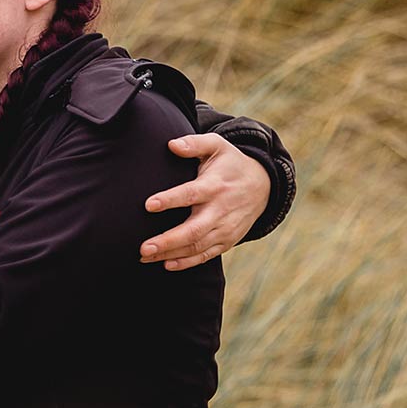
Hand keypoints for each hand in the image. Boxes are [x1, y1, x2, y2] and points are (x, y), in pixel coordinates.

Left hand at [140, 134, 270, 270]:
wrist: (263, 186)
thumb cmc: (231, 164)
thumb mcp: (217, 146)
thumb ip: (194, 143)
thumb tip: (171, 144)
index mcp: (214, 186)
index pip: (190, 194)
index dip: (170, 200)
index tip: (149, 204)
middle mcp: (220, 210)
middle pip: (193, 230)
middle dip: (167, 241)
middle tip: (143, 247)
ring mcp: (224, 229)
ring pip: (196, 246)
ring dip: (170, 254)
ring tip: (144, 256)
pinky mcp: (227, 241)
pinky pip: (206, 256)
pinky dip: (187, 262)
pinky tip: (166, 264)